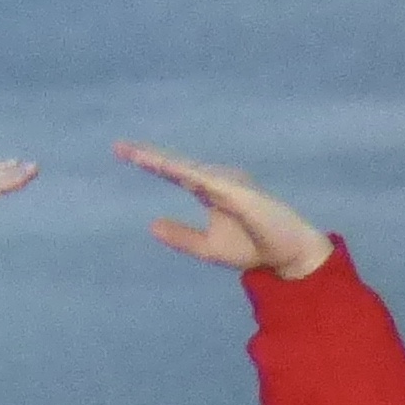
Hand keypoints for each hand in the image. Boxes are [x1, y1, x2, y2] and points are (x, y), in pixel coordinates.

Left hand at [123, 143, 329, 279]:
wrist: (286, 258)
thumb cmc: (252, 248)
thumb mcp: (206, 247)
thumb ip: (180, 236)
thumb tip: (151, 225)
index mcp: (210, 191)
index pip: (176, 174)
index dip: (152, 164)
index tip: (124, 153)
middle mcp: (219, 183)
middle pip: (178, 166)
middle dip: (150, 156)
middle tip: (118, 147)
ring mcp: (229, 186)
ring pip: (189, 169)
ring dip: (164, 162)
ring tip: (136, 155)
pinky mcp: (240, 195)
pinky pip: (208, 182)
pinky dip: (188, 174)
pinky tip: (169, 169)